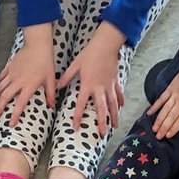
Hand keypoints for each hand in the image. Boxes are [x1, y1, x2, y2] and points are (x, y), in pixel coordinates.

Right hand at [0, 25, 56, 126]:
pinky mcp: (8, 68)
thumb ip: (51, 94)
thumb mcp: (50, 79)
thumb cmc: (45, 61)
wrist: (37, 44)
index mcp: (29, 85)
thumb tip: (52, 106)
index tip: (11, 124)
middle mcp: (18, 81)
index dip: (15, 115)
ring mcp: (11, 74)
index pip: (20, 103)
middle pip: (4, 97)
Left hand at [57, 22, 124, 136]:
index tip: (75, 127)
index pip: (81, 104)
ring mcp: (109, 85)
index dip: (77, 116)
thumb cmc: (90, 53)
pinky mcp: (116, 81)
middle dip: (102, 122)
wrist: (106, 43)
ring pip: (113, 104)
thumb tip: (57, 86)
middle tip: (102, 134)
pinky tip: (121, 108)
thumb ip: (66, 77)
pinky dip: (120, 101)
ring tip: (115, 126)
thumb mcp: (75, 65)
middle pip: (102, 109)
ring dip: (114, 116)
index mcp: (88, 85)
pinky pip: (119, 93)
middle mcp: (100, 88)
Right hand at [147, 63, 178, 139]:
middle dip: (164, 128)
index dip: (174, 129)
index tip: (168, 136)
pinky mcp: (170, 89)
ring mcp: (174, 95)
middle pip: (171, 117)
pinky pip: (161, 99)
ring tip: (154, 129)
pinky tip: (149, 113)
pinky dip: (154, 106)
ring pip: (164, 110)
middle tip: (158, 137)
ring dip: (158, 120)